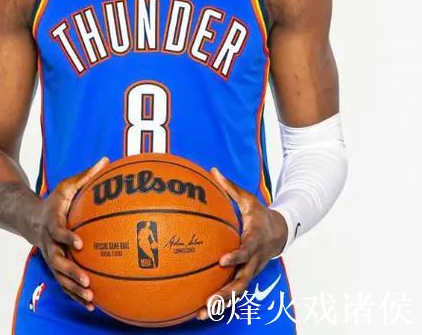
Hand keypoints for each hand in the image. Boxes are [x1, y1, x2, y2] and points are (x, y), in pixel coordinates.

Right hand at [31, 156, 109, 310]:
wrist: (29, 220)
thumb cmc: (54, 201)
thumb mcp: (66, 185)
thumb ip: (86, 175)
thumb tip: (106, 159)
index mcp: (52, 223)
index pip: (58, 232)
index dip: (67, 237)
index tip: (80, 243)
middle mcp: (49, 243)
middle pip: (57, 261)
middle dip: (71, 272)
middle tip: (87, 280)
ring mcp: (50, 257)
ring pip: (60, 277)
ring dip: (73, 289)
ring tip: (90, 297)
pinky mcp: (54, 267)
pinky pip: (64, 284)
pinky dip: (75, 295)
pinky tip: (91, 304)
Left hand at [197, 167, 287, 319]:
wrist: (281, 232)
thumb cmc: (260, 214)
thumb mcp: (248, 199)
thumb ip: (230, 187)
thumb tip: (213, 170)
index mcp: (254, 240)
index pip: (245, 251)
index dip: (235, 257)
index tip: (221, 260)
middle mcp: (254, 260)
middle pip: (242, 280)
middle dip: (227, 292)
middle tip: (210, 300)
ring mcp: (251, 271)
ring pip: (238, 291)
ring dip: (222, 303)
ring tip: (202, 313)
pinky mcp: (246, 276)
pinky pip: (233, 291)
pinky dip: (221, 302)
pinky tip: (201, 310)